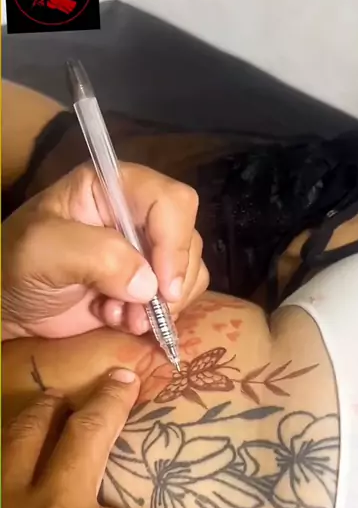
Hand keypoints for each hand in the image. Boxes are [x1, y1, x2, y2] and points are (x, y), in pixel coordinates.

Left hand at [1, 162, 208, 339]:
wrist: (9, 308)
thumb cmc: (15, 268)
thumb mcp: (42, 251)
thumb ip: (96, 255)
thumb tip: (148, 284)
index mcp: (111, 188)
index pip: (171, 201)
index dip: (174, 242)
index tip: (161, 287)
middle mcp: (136, 214)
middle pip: (187, 239)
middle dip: (168, 283)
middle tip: (137, 311)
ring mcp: (144, 250)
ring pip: (189, 271)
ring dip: (162, 305)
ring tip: (122, 317)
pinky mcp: (147, 283)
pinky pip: (179, 297)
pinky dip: (159, 317)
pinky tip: (122, 320)